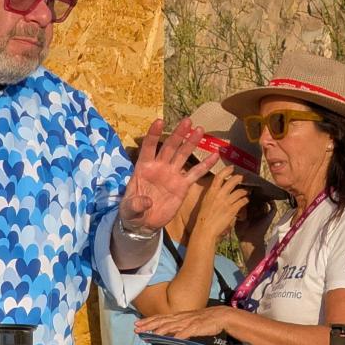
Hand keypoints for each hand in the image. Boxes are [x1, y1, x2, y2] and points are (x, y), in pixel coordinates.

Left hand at [119, 118, 218, 232]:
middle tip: (187, 121)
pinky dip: (205, 165)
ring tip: (200, 129)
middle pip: (169, 147)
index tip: (159, 121)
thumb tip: (146, 201)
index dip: (153, 135)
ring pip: (183, 155)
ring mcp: (172, 175)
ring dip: (191, 143)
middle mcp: (159, 167)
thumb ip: (136, 204)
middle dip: (178, 134)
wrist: (144, 223)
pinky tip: (215, 155)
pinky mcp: (182, 185)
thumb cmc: (132, 212)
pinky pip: (195, 174)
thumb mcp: (129, 210)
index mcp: (143, 167)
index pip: (148, 147)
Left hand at [135, 304, 239, 339]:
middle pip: (162, 321)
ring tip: (151, 334)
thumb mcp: (187, 322)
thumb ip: (177, 327)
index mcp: (178, 316)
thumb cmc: (204, 320)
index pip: (159, 318)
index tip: (137, 324)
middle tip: (137, 328)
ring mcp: (188, 322)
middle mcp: (180, 318)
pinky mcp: (197, 327)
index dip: (148, 321)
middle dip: (148, 325)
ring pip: (172, 326)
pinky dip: (180, 334)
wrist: (220, 316)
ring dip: (161, 330)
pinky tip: (174, 338)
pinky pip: (187, 332)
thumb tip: (167, 334)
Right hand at [190, 167, 246, 244]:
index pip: (219, 177)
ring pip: (239, 191)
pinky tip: (246, 200)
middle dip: (239, 178)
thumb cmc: (203, 217)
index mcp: (211, 192)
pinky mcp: (232, 210)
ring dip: (245, 190)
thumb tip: (218, 189)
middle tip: (242, 177)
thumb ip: (212, 194)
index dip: (227, 170)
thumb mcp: (205, 201)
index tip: (232, 167)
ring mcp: (226, 202)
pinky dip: (245, 200)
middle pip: (232, 181)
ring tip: (246, 191)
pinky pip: (242, 201)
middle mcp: (219, 195)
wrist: (205, 229)